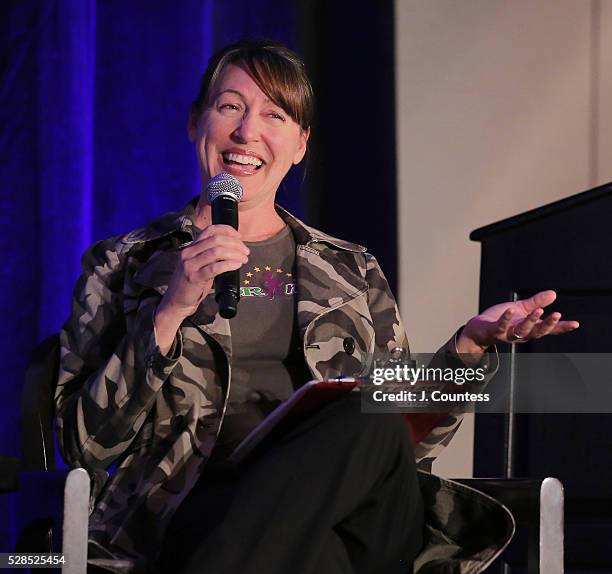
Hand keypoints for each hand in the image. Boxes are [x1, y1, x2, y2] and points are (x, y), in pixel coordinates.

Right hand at [158, 224, 249, 319]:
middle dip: (235, 243)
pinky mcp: (194, 278)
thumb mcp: (200, 265)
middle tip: (246, 251)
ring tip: (244, 259)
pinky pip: (214, 268)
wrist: (176, 301)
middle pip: (216, 240)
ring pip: (216, 252)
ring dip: (234, 253)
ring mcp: (190, 265)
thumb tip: (234, 249)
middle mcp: (189, 253)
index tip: (239, 237)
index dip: (227, 230)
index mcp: (191, 247)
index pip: (210, 230)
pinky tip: (237, 265)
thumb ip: (211, 255)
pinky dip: (229, 264)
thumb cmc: (191, 284)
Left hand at [457, 290, 579, 354]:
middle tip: (557, 315)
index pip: (548, 329)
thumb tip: (554, 294)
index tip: (575, 324)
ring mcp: (507, 334)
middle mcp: (521, 334)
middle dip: (548, 324)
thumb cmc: (500, 319)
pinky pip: (501, 327)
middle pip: (537, 332)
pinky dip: (506, 318)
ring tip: (538, 310)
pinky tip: (510, 310)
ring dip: (530, 321)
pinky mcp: (494, 331)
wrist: (479, 330)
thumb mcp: (520, 309)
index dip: (561, 327)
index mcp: (529, 328)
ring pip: (522, 331)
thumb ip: (536, 303)